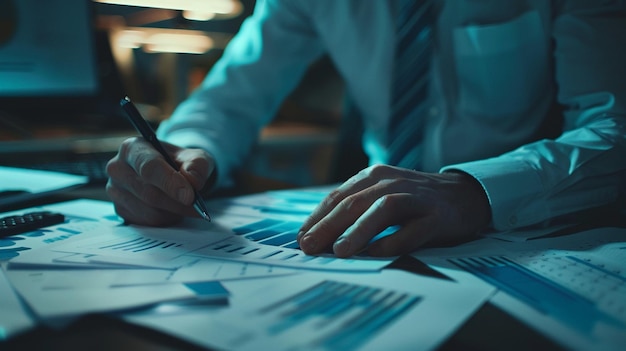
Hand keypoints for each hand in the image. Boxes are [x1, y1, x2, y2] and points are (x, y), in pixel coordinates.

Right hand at [105, 137, 214, 225]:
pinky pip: (147, 222)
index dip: (170, 182)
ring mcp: (115, 191)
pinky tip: (172, 210)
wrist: (170, 174)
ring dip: (173, 212)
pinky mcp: (120, 210)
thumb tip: (193, 181)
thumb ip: (197, 166)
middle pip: (148, 193)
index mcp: (133, 148)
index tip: (189, 196)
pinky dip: (165, 220)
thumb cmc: (179, 163)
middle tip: (197, 207)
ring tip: (186, 206)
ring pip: (149, 211)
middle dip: (177, 203)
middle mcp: (118, 168)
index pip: (149, 167)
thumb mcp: (195, 158)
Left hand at [296, 165, 490, 256]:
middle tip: (310, 246)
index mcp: (373, 176)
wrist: (464, 195)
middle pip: (355, 202)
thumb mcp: (381, 195)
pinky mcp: (437, 216)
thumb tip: (318, 235)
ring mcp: (416, 198)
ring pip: (383, 210)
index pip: (339, 196)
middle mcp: (392, 182)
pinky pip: (414, 229)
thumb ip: (355, 208)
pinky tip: (377, 253)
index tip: (301, 238)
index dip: (318, 217)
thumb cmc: (413, 201)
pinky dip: (395, 241)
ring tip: (339, 251)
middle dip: (329, 225)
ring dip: (359, 230)